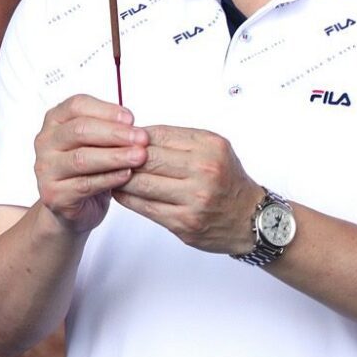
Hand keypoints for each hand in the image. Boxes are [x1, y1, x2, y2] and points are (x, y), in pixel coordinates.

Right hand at [33, 95, 146, 235]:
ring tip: (139, 157)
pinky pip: (84, 184)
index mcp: (55, 121)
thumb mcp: (98, 142)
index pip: (76, 105)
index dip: (106, 110)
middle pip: (79, 130)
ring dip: (115, 156)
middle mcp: (45, 142)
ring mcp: (46, 169)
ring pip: (81, 158)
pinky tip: (126, 175)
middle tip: (141, 139)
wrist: (74, 205)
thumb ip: (109, 130)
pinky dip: (109, 178)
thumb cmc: (88, 169)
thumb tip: (132, 126)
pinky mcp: (53, 194)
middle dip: (115, 133)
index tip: (131, 119)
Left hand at [113, 125, 264, 253]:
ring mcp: (194, 199)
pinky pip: (143, 207)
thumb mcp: (212, 149)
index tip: (116, 137)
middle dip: (120, 156)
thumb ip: (178, 140)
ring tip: (109, 172)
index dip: (131, 136)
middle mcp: (204, 171)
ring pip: (140, 183)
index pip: (156, 135)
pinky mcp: (183, 222)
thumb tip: (135, 133)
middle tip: (104, 154)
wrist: (252, 219)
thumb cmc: (228, 181)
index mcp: (209, 147)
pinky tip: (120, 191)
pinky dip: (126, 197)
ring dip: (118, 177)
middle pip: (145, 158)